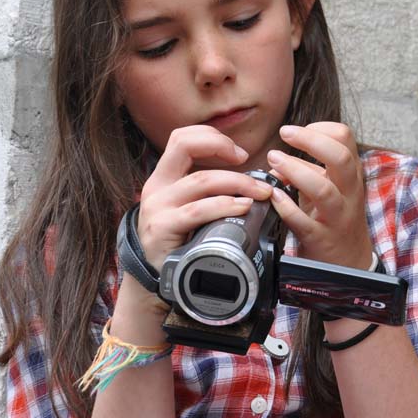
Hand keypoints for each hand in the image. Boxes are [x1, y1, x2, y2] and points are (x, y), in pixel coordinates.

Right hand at [136, 125, 275, 267]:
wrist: (158, 280)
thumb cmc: (181, 241)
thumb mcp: (190, 209)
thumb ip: (212, 192)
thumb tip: (255, 181)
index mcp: (164, 178)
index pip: (182, 138)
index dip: (211, 137)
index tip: (238, 153)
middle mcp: (157, 187)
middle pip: (185, 146)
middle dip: (222, 146)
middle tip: (248, 160)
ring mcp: (158, 207)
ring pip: (201, 179)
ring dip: (237, 181)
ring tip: (260, 192)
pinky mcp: (163, 228)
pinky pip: (198, 210)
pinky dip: (225, 205)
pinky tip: (242, 208)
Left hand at [266, 122, 373, 268]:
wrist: (347, 261)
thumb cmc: (334, 217)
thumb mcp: (326, 188)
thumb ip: (304, 171)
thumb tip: (277, 162)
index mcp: (350, 174)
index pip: (345, 138)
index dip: (320, 129)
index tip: (298, 131)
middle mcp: (348, 192)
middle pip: (340, 158)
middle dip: (311, 141)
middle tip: (285, 133)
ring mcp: (337, 216)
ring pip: (323, 189)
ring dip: (296, 171)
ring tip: (274, 161)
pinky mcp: (322, 239)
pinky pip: (305, 222)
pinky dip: (287, 208)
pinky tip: (274, 197)